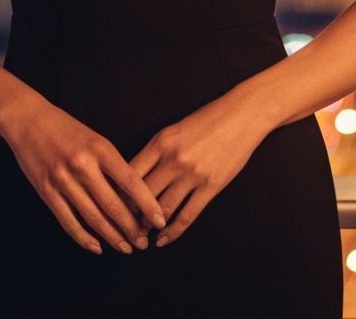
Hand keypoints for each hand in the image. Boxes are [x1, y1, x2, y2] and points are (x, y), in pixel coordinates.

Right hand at [4, 99, 166, 254]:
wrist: (29, 119)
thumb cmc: (66, 129)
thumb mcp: (95, 139)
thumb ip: (111, 165)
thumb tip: (131, 197)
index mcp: (101, 148)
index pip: (131, 182)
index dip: (147, 205)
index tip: (159, 220)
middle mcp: (83, 164)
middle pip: (113, 205)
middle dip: (131, 228)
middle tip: (143, 243)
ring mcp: (63, 179)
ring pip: (93, 217)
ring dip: (112, 237)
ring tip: (125, 247)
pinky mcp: (47, 191)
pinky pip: (68, 221)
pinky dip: (84, 237)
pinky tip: (96, 245)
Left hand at [127, 92, 269, 246]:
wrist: (242, 115)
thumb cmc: (208, 119)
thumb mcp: (174, 129)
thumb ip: (157, 151)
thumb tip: (137, 176)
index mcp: (161, 142)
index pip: (130, 173)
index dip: (119, 193)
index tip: (113, 205)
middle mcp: (174, 159)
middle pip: (143, 194)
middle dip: (131, 214)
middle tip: (123, 226)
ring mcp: (193, 174)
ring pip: (163, 208)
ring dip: (150, 226)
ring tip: (142, 235)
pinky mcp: (211, 186)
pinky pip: (187, 215)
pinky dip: (173, 232)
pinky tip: (164, 239)